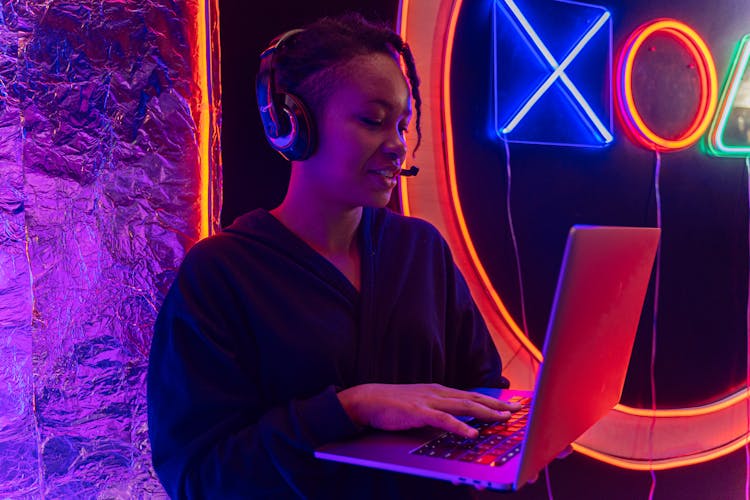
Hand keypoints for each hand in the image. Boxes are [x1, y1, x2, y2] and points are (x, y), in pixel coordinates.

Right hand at [337, 383, 521, 438]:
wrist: (368, 400)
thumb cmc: (393, 405)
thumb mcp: (421, 405)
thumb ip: (439, 412)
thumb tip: (458, 424)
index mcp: (440, 391)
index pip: (472, 395)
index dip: (493, 400)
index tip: (511, 405)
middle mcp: (438, 392)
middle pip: (474, 398)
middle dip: (497, 405)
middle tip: (517, 410)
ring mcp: (429, 401)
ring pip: (464, 406)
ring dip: (486, 413)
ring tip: (503, 419)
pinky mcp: (418, 412)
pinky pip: (443, 420)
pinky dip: (460, 427)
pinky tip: (472, 434)